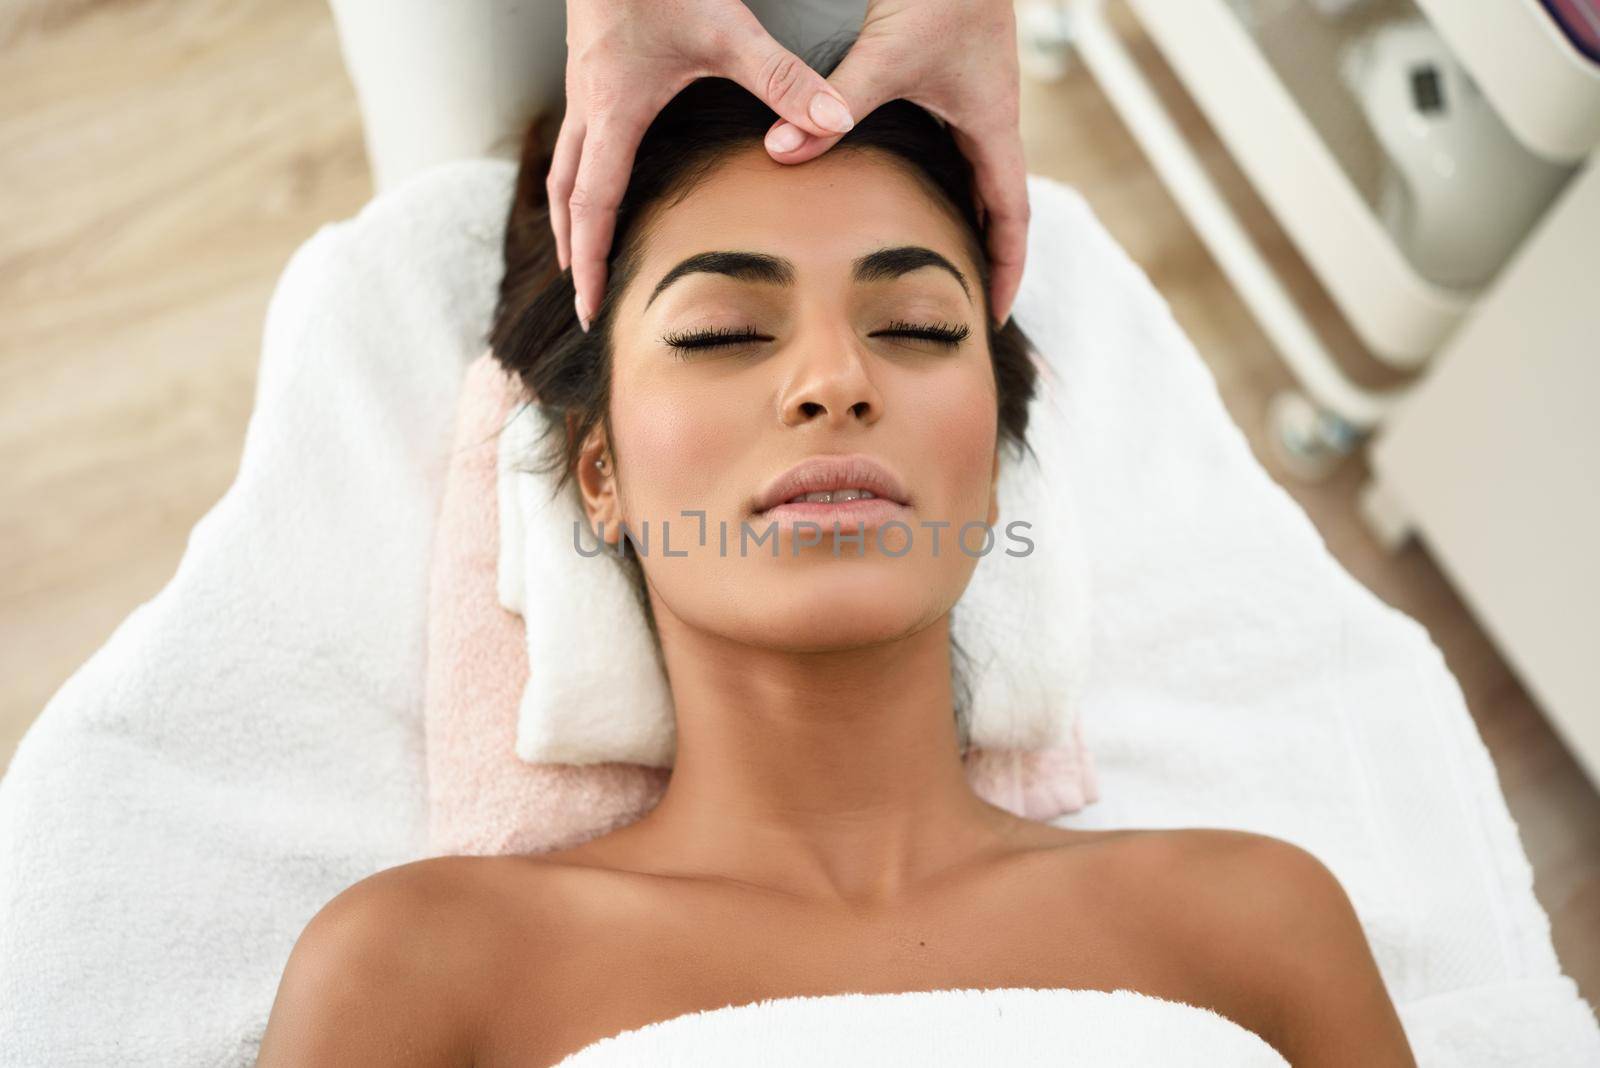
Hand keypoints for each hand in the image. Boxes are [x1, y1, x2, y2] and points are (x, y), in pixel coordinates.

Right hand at [554, 0, 856, 330]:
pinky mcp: (592, 63)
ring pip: (565, 165)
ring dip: (571, 213)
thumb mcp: (728, 27)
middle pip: (567, 197)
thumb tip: (836, 123)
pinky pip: (576, 135)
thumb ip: (784, 80)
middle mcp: (590, 105)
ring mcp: (585, 84)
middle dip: (574, 251)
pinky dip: (580, 172)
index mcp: (614, 112)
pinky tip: (602, 174)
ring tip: (581, 249)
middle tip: (582, 296)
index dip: (591, 261)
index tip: (590, 306)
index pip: (594, 206)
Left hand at [762, 0, 1029, 326]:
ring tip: (936, 260)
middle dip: (984, 254)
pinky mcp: (950, 78)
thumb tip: (779, 153)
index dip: (1005, 268)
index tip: (995, 313)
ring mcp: (972, 98)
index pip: (1012, 217)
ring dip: (962, 217)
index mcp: (992, 125)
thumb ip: (833, 102)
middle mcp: (989, 118)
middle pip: (996, 205)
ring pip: (973, 175)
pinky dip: (938, 179)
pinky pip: (951, 146)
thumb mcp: (885, 53)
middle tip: (964, 299)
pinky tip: (906, 192)